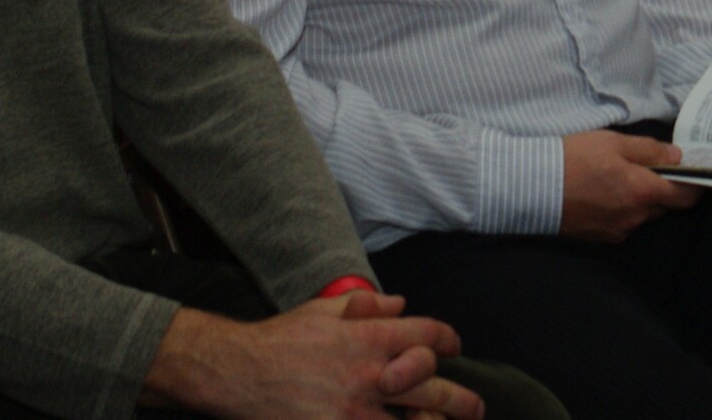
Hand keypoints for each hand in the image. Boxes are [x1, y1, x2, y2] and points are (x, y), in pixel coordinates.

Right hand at [141, 299, 482, 418]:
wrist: (238, 371)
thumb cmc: (280, 339)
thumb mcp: (324, 311)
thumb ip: (365, 306)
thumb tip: (399, 302)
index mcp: (369, 338)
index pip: (426, 335)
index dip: (448, 339)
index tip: (454, 346)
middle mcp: (370, 375)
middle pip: (434, 387)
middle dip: (461, 400)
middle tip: (473, 408)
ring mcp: (357, 411)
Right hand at [559, 129, 700, 242]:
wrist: (531, 187)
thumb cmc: (572, 159)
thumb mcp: (612, 143)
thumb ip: (648, 150)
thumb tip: (676, 156)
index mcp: (642, 192)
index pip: (686, 197)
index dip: (695, 184)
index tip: (694, 172)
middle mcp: (635, 218)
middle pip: (663, 206)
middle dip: (662, 188)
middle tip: (648, 166)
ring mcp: (618, 231)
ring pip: (642, 214)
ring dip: (640, 199)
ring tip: (618, 177)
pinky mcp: (601, 237)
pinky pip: (623, 223)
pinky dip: (621, 209)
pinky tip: (603, 192)